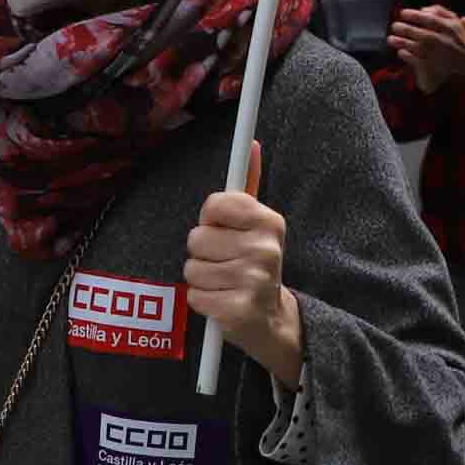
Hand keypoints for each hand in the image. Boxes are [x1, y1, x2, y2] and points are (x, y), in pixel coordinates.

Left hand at [187, 148, 303, 390]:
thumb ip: (249, 185)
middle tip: (224, 262)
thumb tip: (252, 145)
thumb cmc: (256, 265)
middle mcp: (265, 248)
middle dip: (203, 253)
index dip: (210, 220)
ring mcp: (252, 280)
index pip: (214, 205)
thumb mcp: (258, 225)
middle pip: (197, 239)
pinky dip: (203, 301)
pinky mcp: (238, 310)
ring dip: (202, 279)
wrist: (272, 319)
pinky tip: (222, 301)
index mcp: (268, 221)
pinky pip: (195, 296)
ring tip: (224, 283)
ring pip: (192, 269)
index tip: (223, 231)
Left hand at [388, 5, 464, 92]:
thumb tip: (422, 9)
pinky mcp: (434, 66)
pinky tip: (401, 52)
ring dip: (402, 42)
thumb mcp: (455, 21)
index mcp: (449, 27)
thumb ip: (440, 11)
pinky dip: (408, 56)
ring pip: (417, 48)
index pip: (429, 19)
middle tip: (394, 26)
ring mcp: (438, 54)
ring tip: (390, 39)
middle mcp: (443, 40)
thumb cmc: (460, 38)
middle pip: (421, 34)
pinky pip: (418, 61)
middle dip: (405, 29)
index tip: (402, 13)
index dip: (414, 15)